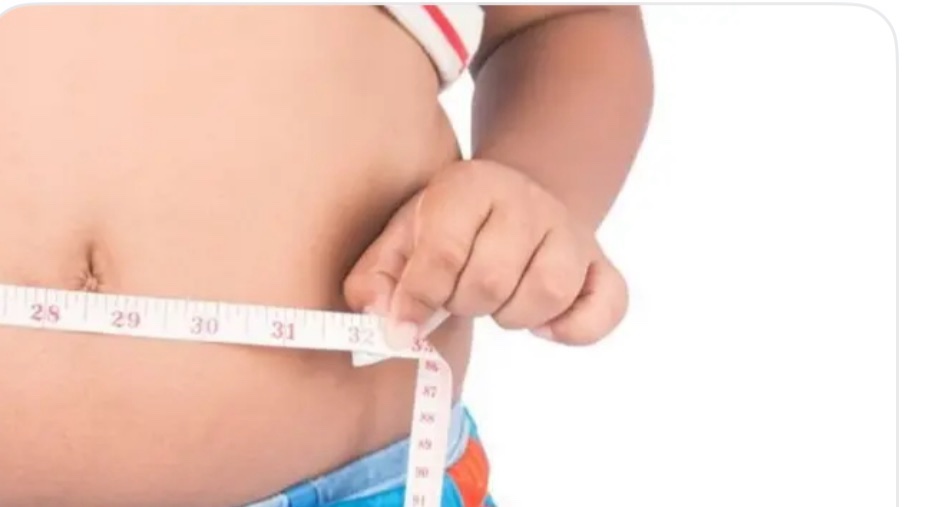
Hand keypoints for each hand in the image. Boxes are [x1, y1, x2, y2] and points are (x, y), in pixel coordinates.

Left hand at [343, 160, 627, 348]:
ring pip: (548, 292)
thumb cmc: (448, 230)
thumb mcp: (399, 240)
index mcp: (470, 186)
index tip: (406, 320)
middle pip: (492, 279)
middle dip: (464, 304)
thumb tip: (388, 323)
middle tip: (458, 295)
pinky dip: (573, 328)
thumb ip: (376, 280)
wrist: (512, 201)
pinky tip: (543, 326)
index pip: (443, 252)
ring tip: (498, 303)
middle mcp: (527, 200)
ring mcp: (569, 231)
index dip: (418, 298)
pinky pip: (605, 307)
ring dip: (513, 316)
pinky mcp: (600, 263)